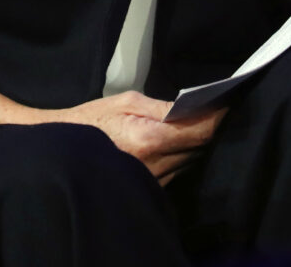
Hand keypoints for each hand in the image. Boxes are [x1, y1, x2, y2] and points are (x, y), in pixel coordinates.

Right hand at [33, 91, 223, 184]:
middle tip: (217, 107)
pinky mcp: (150, 188)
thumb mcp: (126, 103)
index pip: (199, 131)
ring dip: (196, 142)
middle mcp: (155, 166)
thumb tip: (193, 106)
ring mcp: (153, 181)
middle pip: (199, 147)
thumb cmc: (92, 122)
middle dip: (209, 127)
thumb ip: (162, 107)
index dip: (217, 116)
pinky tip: (179, 140)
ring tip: (199, 121)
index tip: (227, 102)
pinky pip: (178, 170)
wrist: (64, 151)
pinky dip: (183, 154)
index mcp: (149, 140)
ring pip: (191, 159)